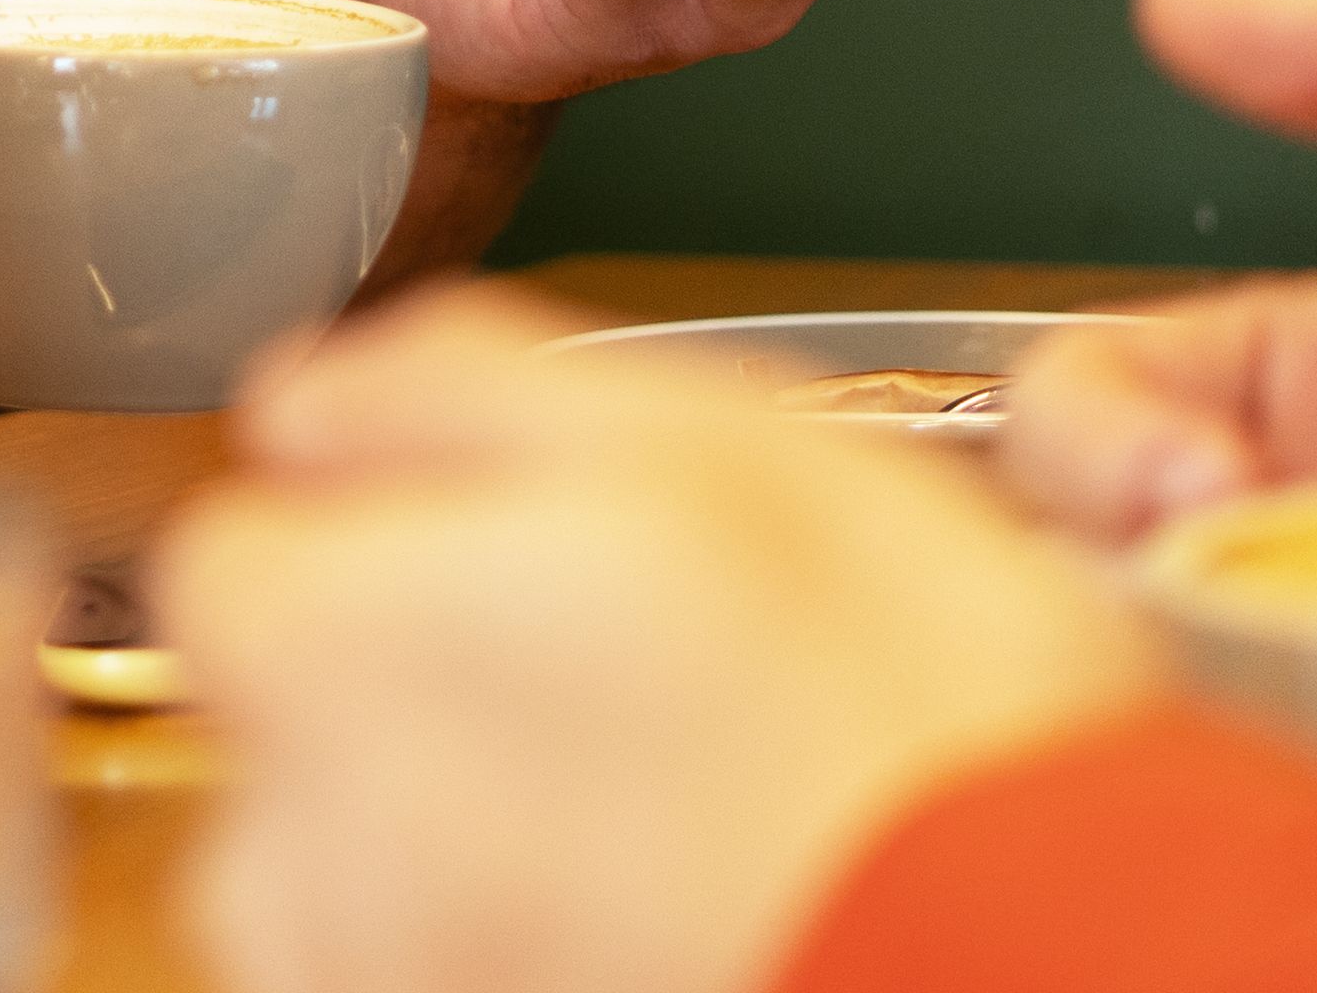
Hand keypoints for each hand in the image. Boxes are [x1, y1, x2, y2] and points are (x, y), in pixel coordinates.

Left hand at [165, 289, 1160, 992]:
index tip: (549, 558)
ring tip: (709, 830)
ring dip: (501, 846)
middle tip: (664, 699)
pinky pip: (462, 974)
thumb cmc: (910, 715)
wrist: (1073, 977)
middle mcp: (284, 854)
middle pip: (303, 729)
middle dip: (436, 698)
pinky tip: (702, 921)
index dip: (397, 534)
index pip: (243, 551)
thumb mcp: (699, 432)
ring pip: (384, 880)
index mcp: (303, 645)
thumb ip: (442, 384)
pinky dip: (548, 952)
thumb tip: (298, 400)